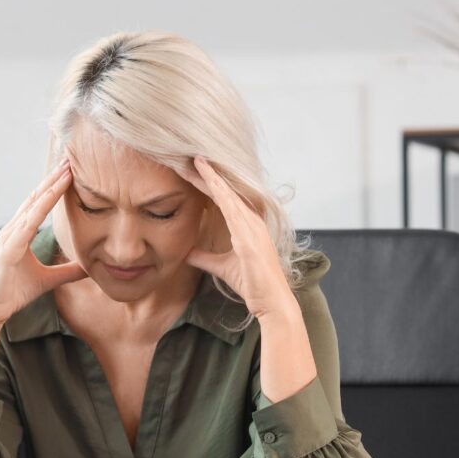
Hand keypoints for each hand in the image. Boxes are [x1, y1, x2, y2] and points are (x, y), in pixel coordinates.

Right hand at [0, 158, 88, 327]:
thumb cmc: (13, 293)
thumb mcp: (48, 280)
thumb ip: (68, 271)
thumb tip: (90, 267)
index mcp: (20, 233)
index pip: (40, 204)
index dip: (55, 186)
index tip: (72, 169)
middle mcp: (13, 229)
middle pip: (36, 197)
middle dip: (54, 177)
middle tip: (71, 158)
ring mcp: (9, 237)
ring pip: (33, 206)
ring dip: (50, 186)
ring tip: (67, 170)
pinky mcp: (9, 249)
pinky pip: (28, 225)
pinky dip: (40, 208)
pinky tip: (53, 195)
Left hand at [178, 156, 295, 319]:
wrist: (271, 301)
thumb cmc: (252, 283)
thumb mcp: (221, 267)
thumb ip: (205, 258)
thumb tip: (187, 253)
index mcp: (247, 225)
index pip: (225, 198)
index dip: (210, 182)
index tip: (193, 168)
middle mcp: (252, 220)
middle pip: (227, 190)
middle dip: (208, 174)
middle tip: (190, 156)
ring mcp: (253, 227)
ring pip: (228, 194)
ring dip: (211, 177)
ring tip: (195, 161)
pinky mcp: (250, 237)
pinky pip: (232, 208)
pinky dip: (220, 192)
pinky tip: (209, 180)